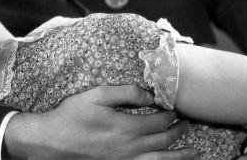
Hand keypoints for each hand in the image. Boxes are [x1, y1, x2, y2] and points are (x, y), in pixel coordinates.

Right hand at [4, 85, 197, 158]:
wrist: (51, 142)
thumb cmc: (72, 115)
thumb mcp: (98, 95)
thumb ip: (127, 93)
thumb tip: (150, 95)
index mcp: (127, 127)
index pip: (160, 122)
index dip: (171, 115)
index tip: (175, 108)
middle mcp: (131, 148)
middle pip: (164, 141)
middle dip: (179, 133)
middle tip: (187, 125)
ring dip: (180, 156)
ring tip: (195, 152)